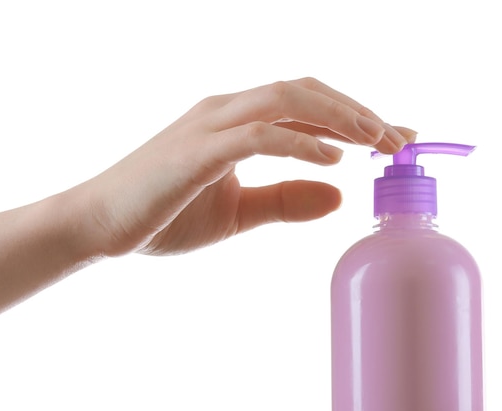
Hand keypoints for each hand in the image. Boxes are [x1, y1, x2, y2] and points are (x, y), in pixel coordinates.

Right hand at [81, 77, 415, 256]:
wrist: (101, 226)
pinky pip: (259, 135)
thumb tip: (340, 196)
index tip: (395, 140)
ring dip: (340, 118)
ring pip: (287, 100)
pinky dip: (300, 142)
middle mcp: (227, 112)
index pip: (306, 106)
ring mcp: (211, 125)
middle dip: (359, 113)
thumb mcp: (239, 213)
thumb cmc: (164, 216)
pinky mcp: (198, 150)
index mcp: (236, 123)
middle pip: (306, 92)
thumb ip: (286, 201)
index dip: (354, 117)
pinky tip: (333, 160)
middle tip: (401, 140)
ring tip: (378, 143)